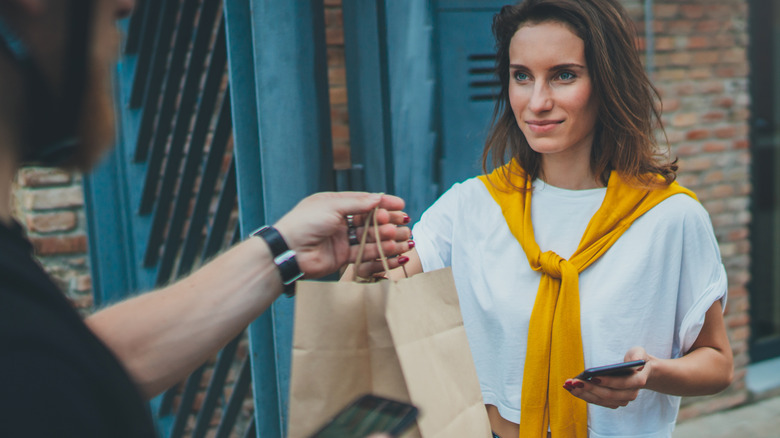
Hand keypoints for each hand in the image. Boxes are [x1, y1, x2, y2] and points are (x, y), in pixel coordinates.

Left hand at [274, 192, 412, 278]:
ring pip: (368, 237)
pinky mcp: (341, 256)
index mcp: (334, 204)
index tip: (400, 205)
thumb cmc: (305, 222)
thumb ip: (357, 203)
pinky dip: (378, 252)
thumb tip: (378, 198)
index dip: (383, 203)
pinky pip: (363, 253)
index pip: (364, 201)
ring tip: (401, 238)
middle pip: (369, 220)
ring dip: (385, 238)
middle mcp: (338, 221)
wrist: (288, 251)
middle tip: (404, 223)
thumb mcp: (332, 206)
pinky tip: (392, 251)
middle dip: (387, 222)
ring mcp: (340, 239)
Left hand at [563, 347, 650, 408]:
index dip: (608, 381)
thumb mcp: (639, 353)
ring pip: (601, 400)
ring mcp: (622, 400)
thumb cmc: (637, 359)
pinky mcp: (613, 402)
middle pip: (609, 395)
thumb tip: (636, 361)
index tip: (592, 377)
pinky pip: (598, 401)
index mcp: (638, 381)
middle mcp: (631, 394)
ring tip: (569, 385)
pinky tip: (572, 389)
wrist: (641, 372)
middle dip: (590, 388)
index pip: (622, 383)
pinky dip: (584, 396)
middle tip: (575, 382)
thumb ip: (638, 355)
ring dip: (584, 394)